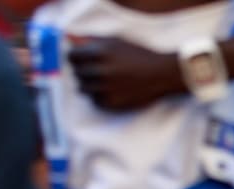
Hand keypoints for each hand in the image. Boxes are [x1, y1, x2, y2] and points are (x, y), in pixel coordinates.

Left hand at [68, 36, 182, 110]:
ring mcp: (106, 88)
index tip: (81, 60)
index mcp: (99, 53)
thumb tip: (71, 40)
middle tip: (97, 71)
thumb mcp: (116, 40)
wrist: (162, 74)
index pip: (71, 57)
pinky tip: (112, 90)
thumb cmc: (139, 55)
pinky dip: (100, 97)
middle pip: (77, 73)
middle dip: (84, 71)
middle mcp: (100, 71)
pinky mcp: (112, 103)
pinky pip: (95, 101)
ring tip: (104, 81)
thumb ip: (92, 40)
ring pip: (83, 89)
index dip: (76, 58)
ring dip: (90, 85)